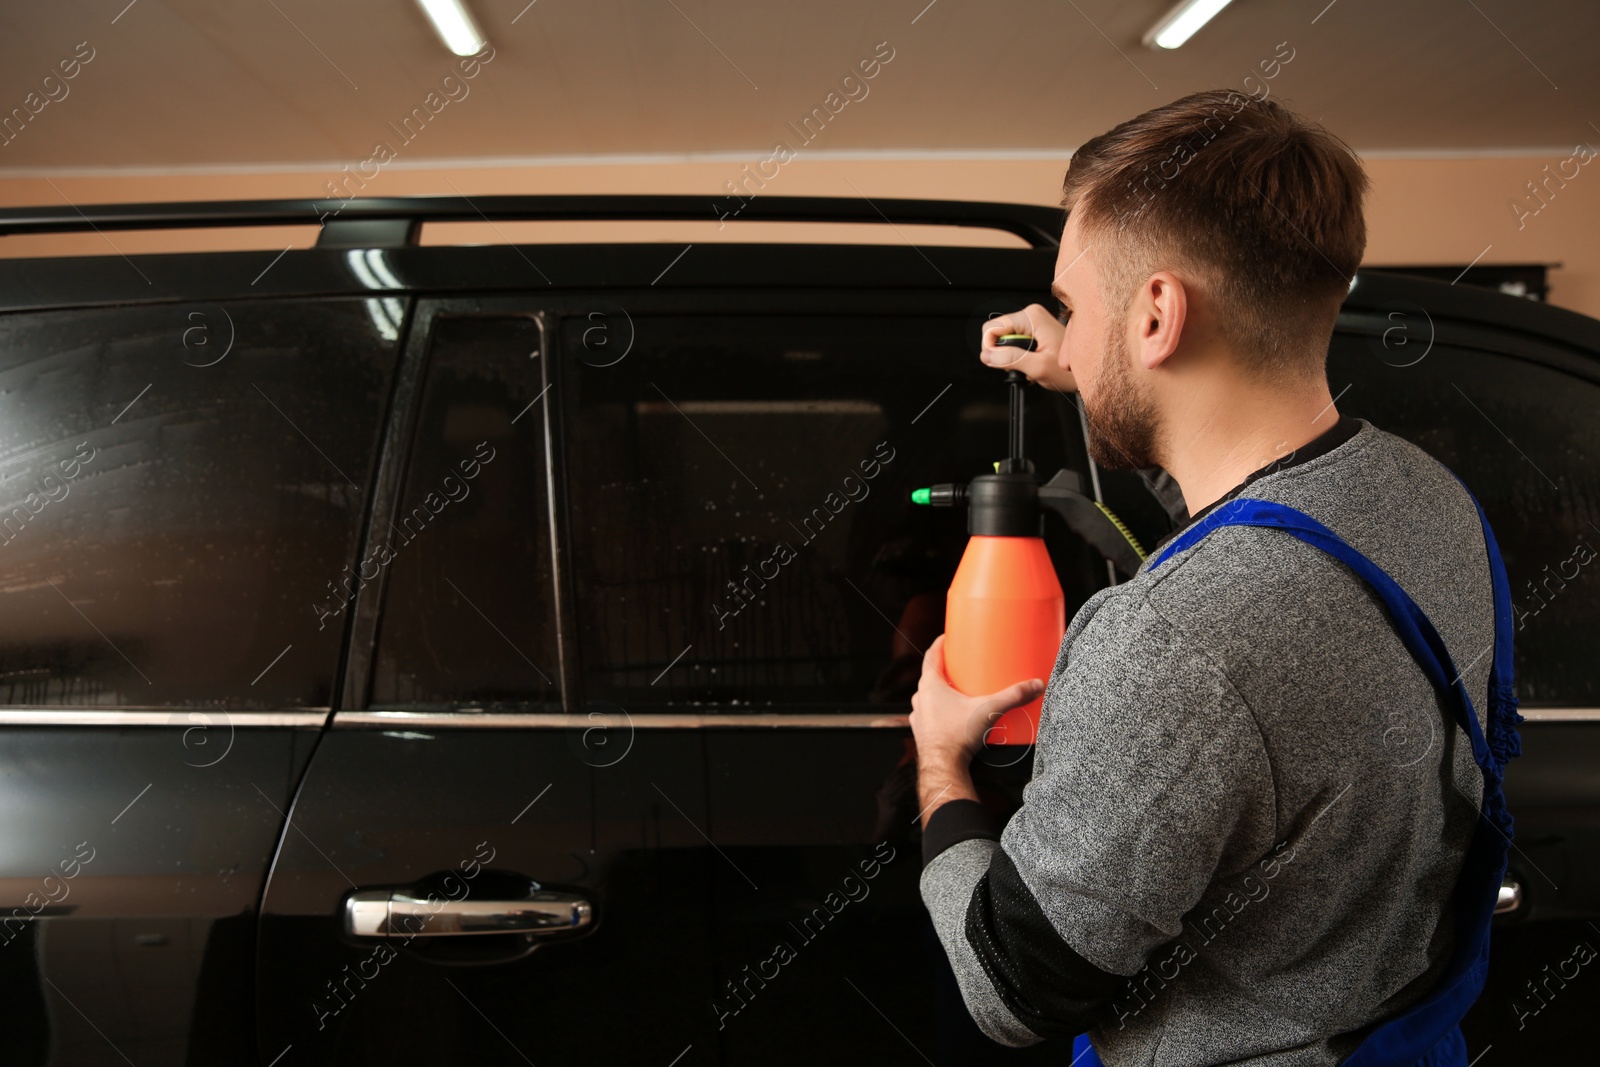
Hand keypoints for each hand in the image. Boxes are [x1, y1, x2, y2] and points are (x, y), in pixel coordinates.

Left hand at [909, 635, 1043, 824]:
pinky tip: (955, 716)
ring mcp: (919, 716)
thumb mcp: (989, 710)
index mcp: (930, 685)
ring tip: (960, 692)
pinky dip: (940, 711)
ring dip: (942, 692)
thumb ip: (1013, 696)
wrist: (942, 768)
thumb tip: (1036, 685)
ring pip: (929, 697)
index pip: (931, 655)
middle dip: (946, 670)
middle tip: (962, 666)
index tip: (948, 636)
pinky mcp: (923, 733)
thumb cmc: (957, 736)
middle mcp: (920, 698)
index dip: (939, 644)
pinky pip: (931, 715)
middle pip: (932, 676)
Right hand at [980, 304, 1075, 392]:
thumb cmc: (1071, 370)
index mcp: (1031, 317)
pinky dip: (1019, 357)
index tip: (999, 363)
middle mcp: (1030, 315)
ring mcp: (1032, 322)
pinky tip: (1032, 363)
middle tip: (1022, 366)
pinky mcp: (1034, 331)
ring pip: (1005, 341)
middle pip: (997, 334)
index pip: (992, 327)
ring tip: (1030, 366)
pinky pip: (1014, 343)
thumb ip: (1011, 359)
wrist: (1089, 370)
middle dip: (1004, 354)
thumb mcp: (1039, 368)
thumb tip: (987, 356)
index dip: (990, 348)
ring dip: (1012, 358)